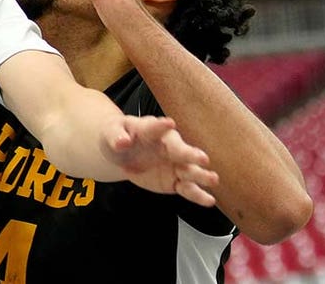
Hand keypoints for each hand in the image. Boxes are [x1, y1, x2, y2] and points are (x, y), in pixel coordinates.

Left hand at [104, 115, 218, 205]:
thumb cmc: (119, 136)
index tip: (169, 123)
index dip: (161, 126)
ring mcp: (175, 165)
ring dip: (201, 175)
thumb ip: (116, 136)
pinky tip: (209, 200)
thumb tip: (121, 142)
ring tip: (213, 179)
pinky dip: (198, 195)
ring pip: (190, 171)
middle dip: (191, 154)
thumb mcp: (112, 132)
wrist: (122, 153)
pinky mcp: (175, 182)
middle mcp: (170, 147)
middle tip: (202, 158)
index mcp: (153, 130)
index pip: (156, 128)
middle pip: (182, 150)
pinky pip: (188, 190)